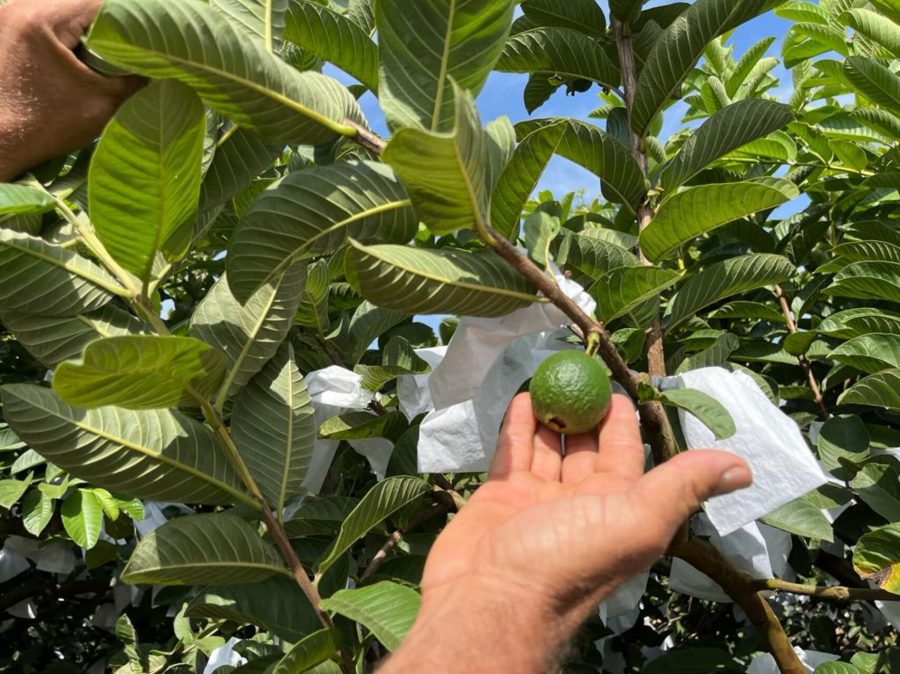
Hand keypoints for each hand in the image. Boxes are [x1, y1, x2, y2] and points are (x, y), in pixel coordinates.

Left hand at [0, 0, 142, 180]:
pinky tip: (88, 60)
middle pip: (84, 5)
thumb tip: (167, 68)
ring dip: (94, 32)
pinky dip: (73, 37)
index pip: (102, 4)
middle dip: (115, 27)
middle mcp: (21, 7)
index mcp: (42, 18)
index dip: (135, 21)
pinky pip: (51, 23)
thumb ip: (137, 80)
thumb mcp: (103, 103)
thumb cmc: (45, 126)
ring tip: (117, 56)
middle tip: (141, 49)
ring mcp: (11, 17)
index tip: (155, 41)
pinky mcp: (8, 30)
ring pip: (68, 13)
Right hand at [385, 393, 751, 672]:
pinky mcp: (500, 496)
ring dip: (552, 412)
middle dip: (586, 409)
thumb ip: (682, 487)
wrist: (492, 599)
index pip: (626, 451)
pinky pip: (512, 452)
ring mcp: (538, 498)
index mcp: (618, 507)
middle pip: (586, 445)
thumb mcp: (638, 520)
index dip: (624, 419)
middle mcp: (580, 501)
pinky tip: (524, 395)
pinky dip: (518, 425)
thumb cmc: (568, 557)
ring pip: (549, 445)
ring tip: (550, 374)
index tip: (616, 383)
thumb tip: (744, 469)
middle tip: (580, 369)